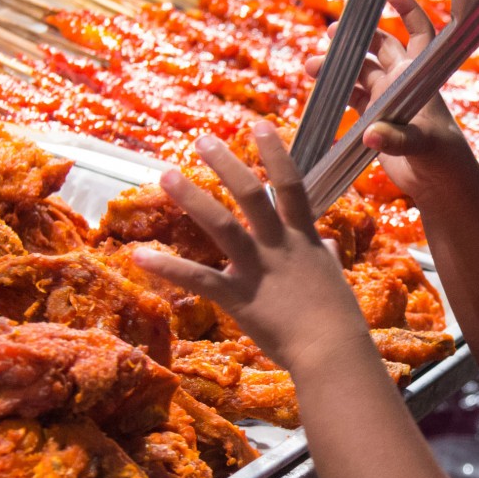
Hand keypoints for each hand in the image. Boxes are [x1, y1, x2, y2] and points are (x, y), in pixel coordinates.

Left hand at [133, 122, 372, 377]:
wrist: (332, 351)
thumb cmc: (339, 321)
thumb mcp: (336, 281)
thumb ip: (326, 257)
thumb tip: (325, 245)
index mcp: (304, 240)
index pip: (291, 185)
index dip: (275, 153)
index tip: (258, 125)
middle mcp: (279, 246)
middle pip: (252, 194)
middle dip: (227, 164)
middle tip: (202, 140)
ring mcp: (257, 269)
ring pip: (222, 225)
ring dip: (193, 198)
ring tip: (167, 174)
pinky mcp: (238, 297)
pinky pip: (198, 278)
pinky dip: (167, 267)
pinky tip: (138, 255)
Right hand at [306, 0, 476, 202]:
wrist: (440, 183)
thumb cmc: (443, 156)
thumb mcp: (422, 144)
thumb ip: (397, 138)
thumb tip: (369, 134)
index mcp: (420, 76)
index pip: (418, 32)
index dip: (408, 9)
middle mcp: (403, 81)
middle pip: (379, 46)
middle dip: (357, 38)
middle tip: (333, 34)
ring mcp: (387, 98)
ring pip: (360, 72)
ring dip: (338, 67)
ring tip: (313, 66)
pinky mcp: (374, 117)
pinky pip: (351, 96)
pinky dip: (335, 92)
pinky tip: (318, 90)